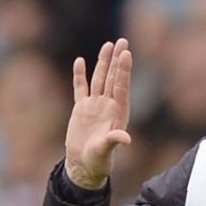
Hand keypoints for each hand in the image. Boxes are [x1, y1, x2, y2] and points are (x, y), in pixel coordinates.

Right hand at [64, 39, 132, 189]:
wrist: (84, 164)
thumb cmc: (98, 160)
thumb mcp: (106, 150)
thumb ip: (114, 141)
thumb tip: (125, 138)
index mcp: (118, 113)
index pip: (121, 86)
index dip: (123, 70)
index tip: (126, 53)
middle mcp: (108, 105)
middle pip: (113, 78)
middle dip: (117, 60)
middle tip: (122, 41)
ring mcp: (95, 105)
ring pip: (99, 79)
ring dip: (103, 62)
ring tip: (108, 45)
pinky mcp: (81, 108)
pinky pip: (80, 88)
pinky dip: (79, 75)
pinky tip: (80, 61)